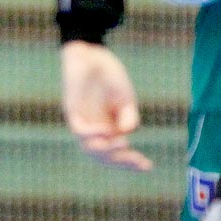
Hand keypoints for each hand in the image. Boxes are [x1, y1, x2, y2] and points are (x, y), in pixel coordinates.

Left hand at [60, 40, 151, 170]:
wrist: (92, 55)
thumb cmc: (109, 76)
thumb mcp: (125, 99)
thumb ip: (128, 118)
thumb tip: (126, 134)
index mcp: (109, 129)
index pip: (117, 153)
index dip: (131, 162)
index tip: (148, 166)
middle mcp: (95, 130)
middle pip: (103, 156)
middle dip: (121, 161)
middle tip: (139, 162)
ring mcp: (83, 122)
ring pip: (89, 148)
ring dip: (105, 151)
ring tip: (123, 147)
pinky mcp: (72, 111)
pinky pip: (79, 130)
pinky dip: (92, 134)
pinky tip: (106, 131)